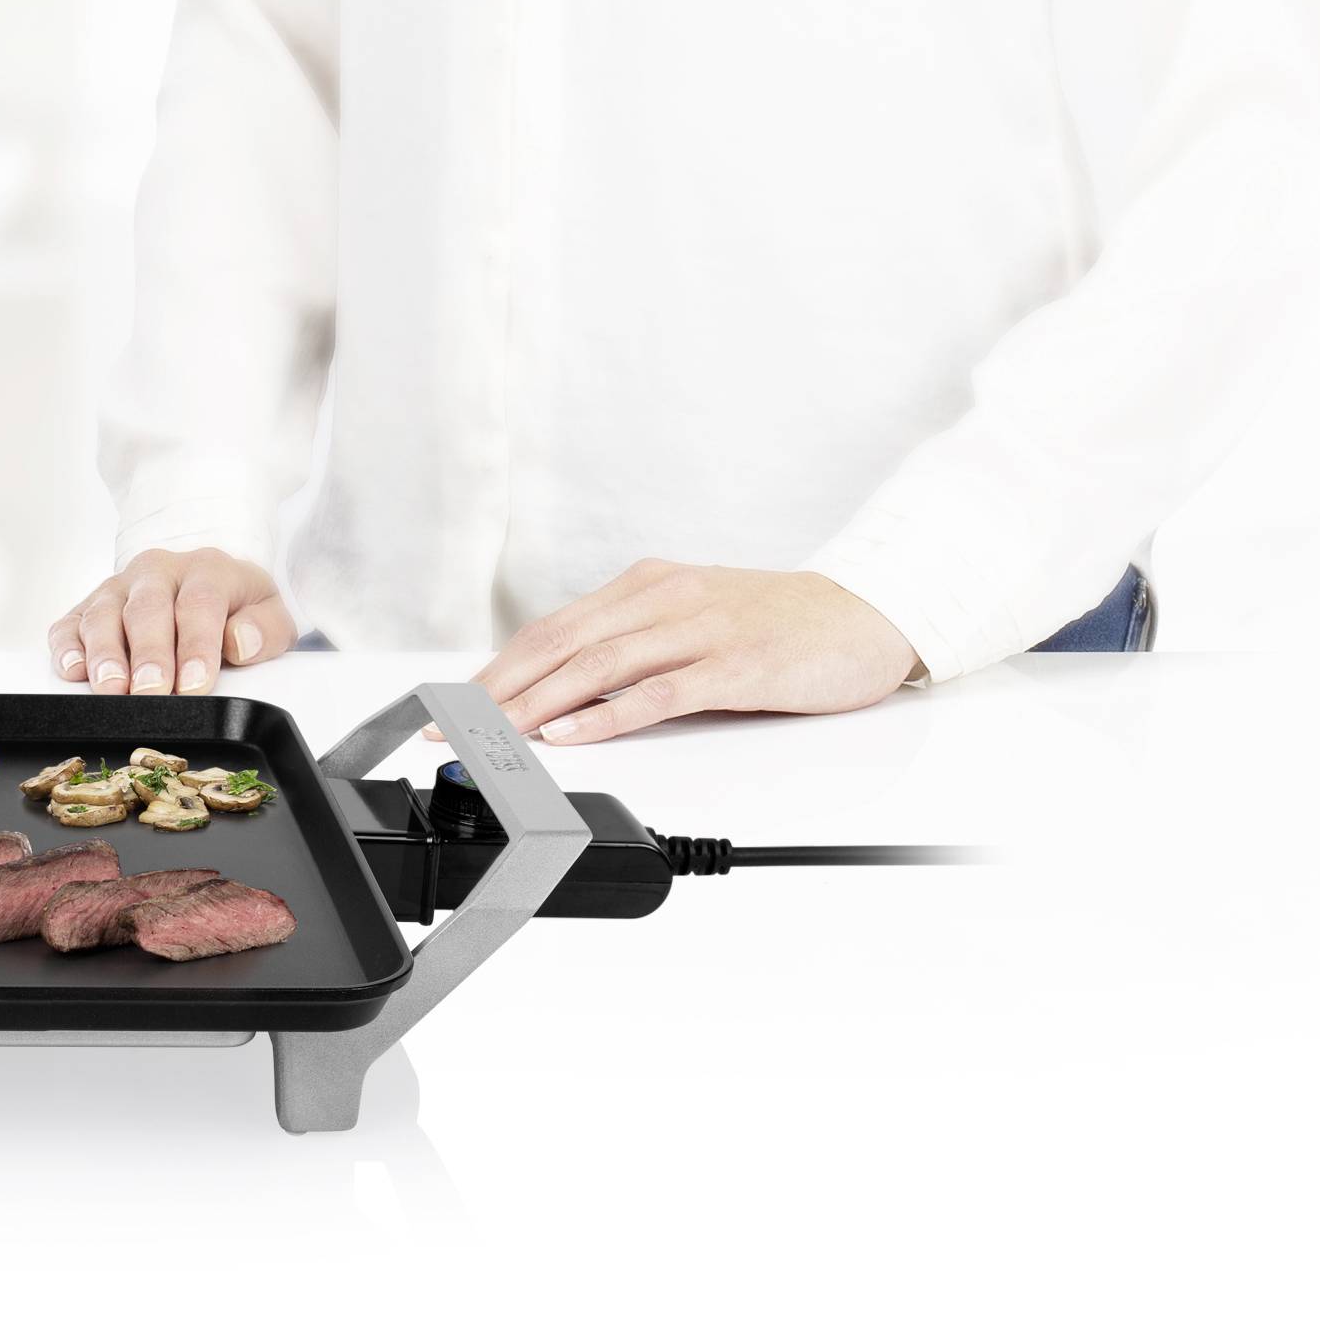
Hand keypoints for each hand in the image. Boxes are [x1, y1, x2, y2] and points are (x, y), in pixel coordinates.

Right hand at [49, 547, 294, 697]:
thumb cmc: (237, 608)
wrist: (204, 581)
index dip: (196, 645)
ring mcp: (118, 588)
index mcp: (205, 569)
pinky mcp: (87, 608)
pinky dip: (67, 647)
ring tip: (111, 689)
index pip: (199, 603)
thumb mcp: (270, 614)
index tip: (196, 685)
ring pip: (103, 614)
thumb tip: (240, 642)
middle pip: (148, 608)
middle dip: (149, 654)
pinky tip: (72, 670)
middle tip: (151, 693)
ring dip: (105, 653)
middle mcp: (156, 571)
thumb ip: (266, 629)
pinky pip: (69, 624)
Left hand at [462, 561, 920, 745]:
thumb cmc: (778, 624)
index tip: (454, 704)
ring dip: (538, 702)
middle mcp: (664, 598)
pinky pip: (659, 692)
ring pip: (599, 664)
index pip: (553, 628)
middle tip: (453, 726)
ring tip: (494, 733)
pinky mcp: (734, 664)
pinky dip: (607, 714)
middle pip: (562, 643)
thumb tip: (566, 692)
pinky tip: (571, 732)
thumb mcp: (693, 621)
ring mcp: (699, 629)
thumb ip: (636, 646)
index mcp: (647, 586)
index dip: (498, 667)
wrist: (865, 614)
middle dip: (500, 688)